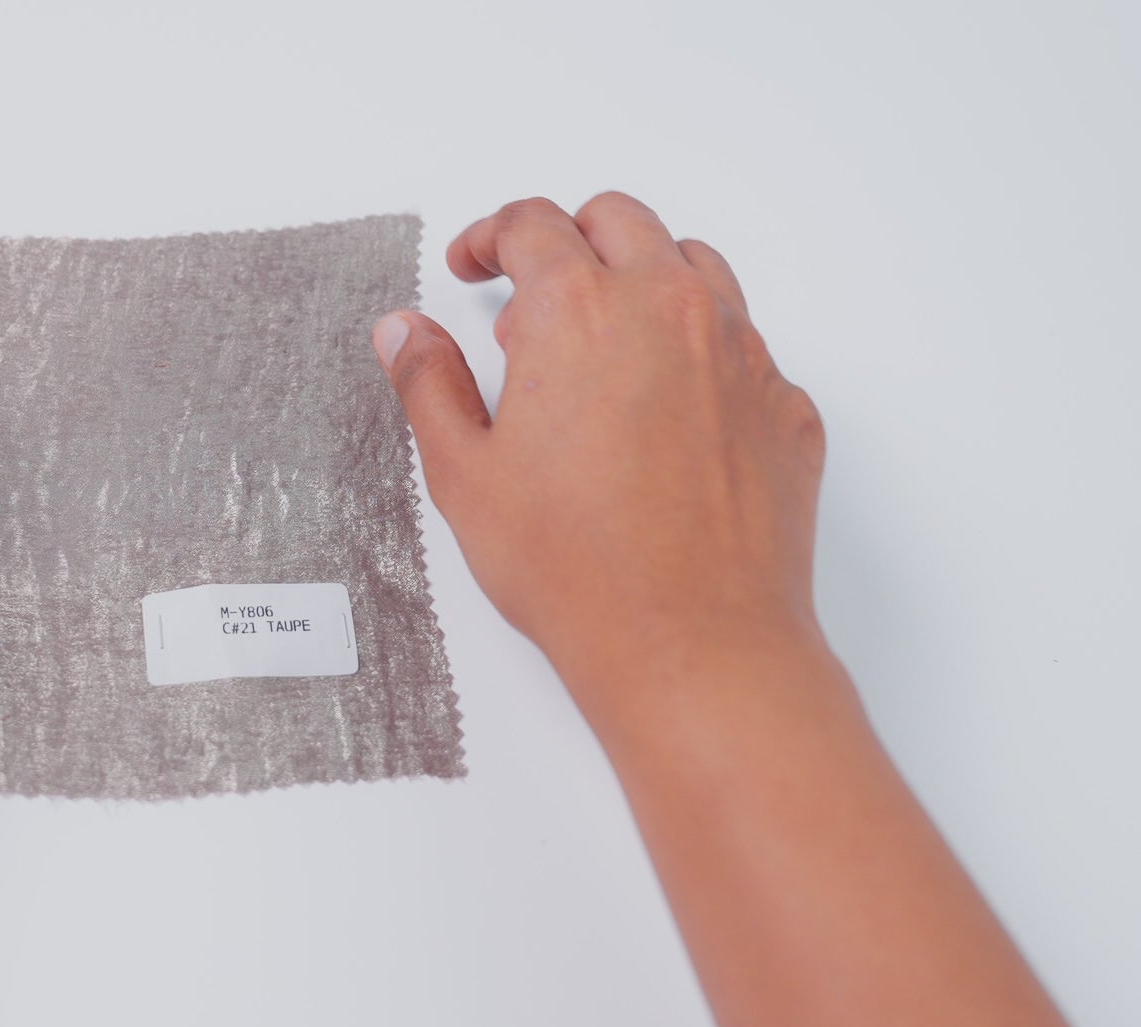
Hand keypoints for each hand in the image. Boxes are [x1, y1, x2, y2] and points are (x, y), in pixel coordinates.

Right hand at [374, 193, 825, 712]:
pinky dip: (697, 353)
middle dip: (567, 241)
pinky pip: (742, 344)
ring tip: (602, 347)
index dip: (490, 235)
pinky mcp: (784, 405)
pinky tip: (664, 415)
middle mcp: (669, 310)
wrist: (693, 643)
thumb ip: (430, 384)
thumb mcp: (464, 474)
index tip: (475, 262)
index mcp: (579, 310)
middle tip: (529, 301)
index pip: (532, 224)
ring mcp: (740, 353)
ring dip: (640, 280)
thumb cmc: (578, 567)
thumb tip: (405, 331)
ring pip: (692, 266)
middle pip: (619, 221)